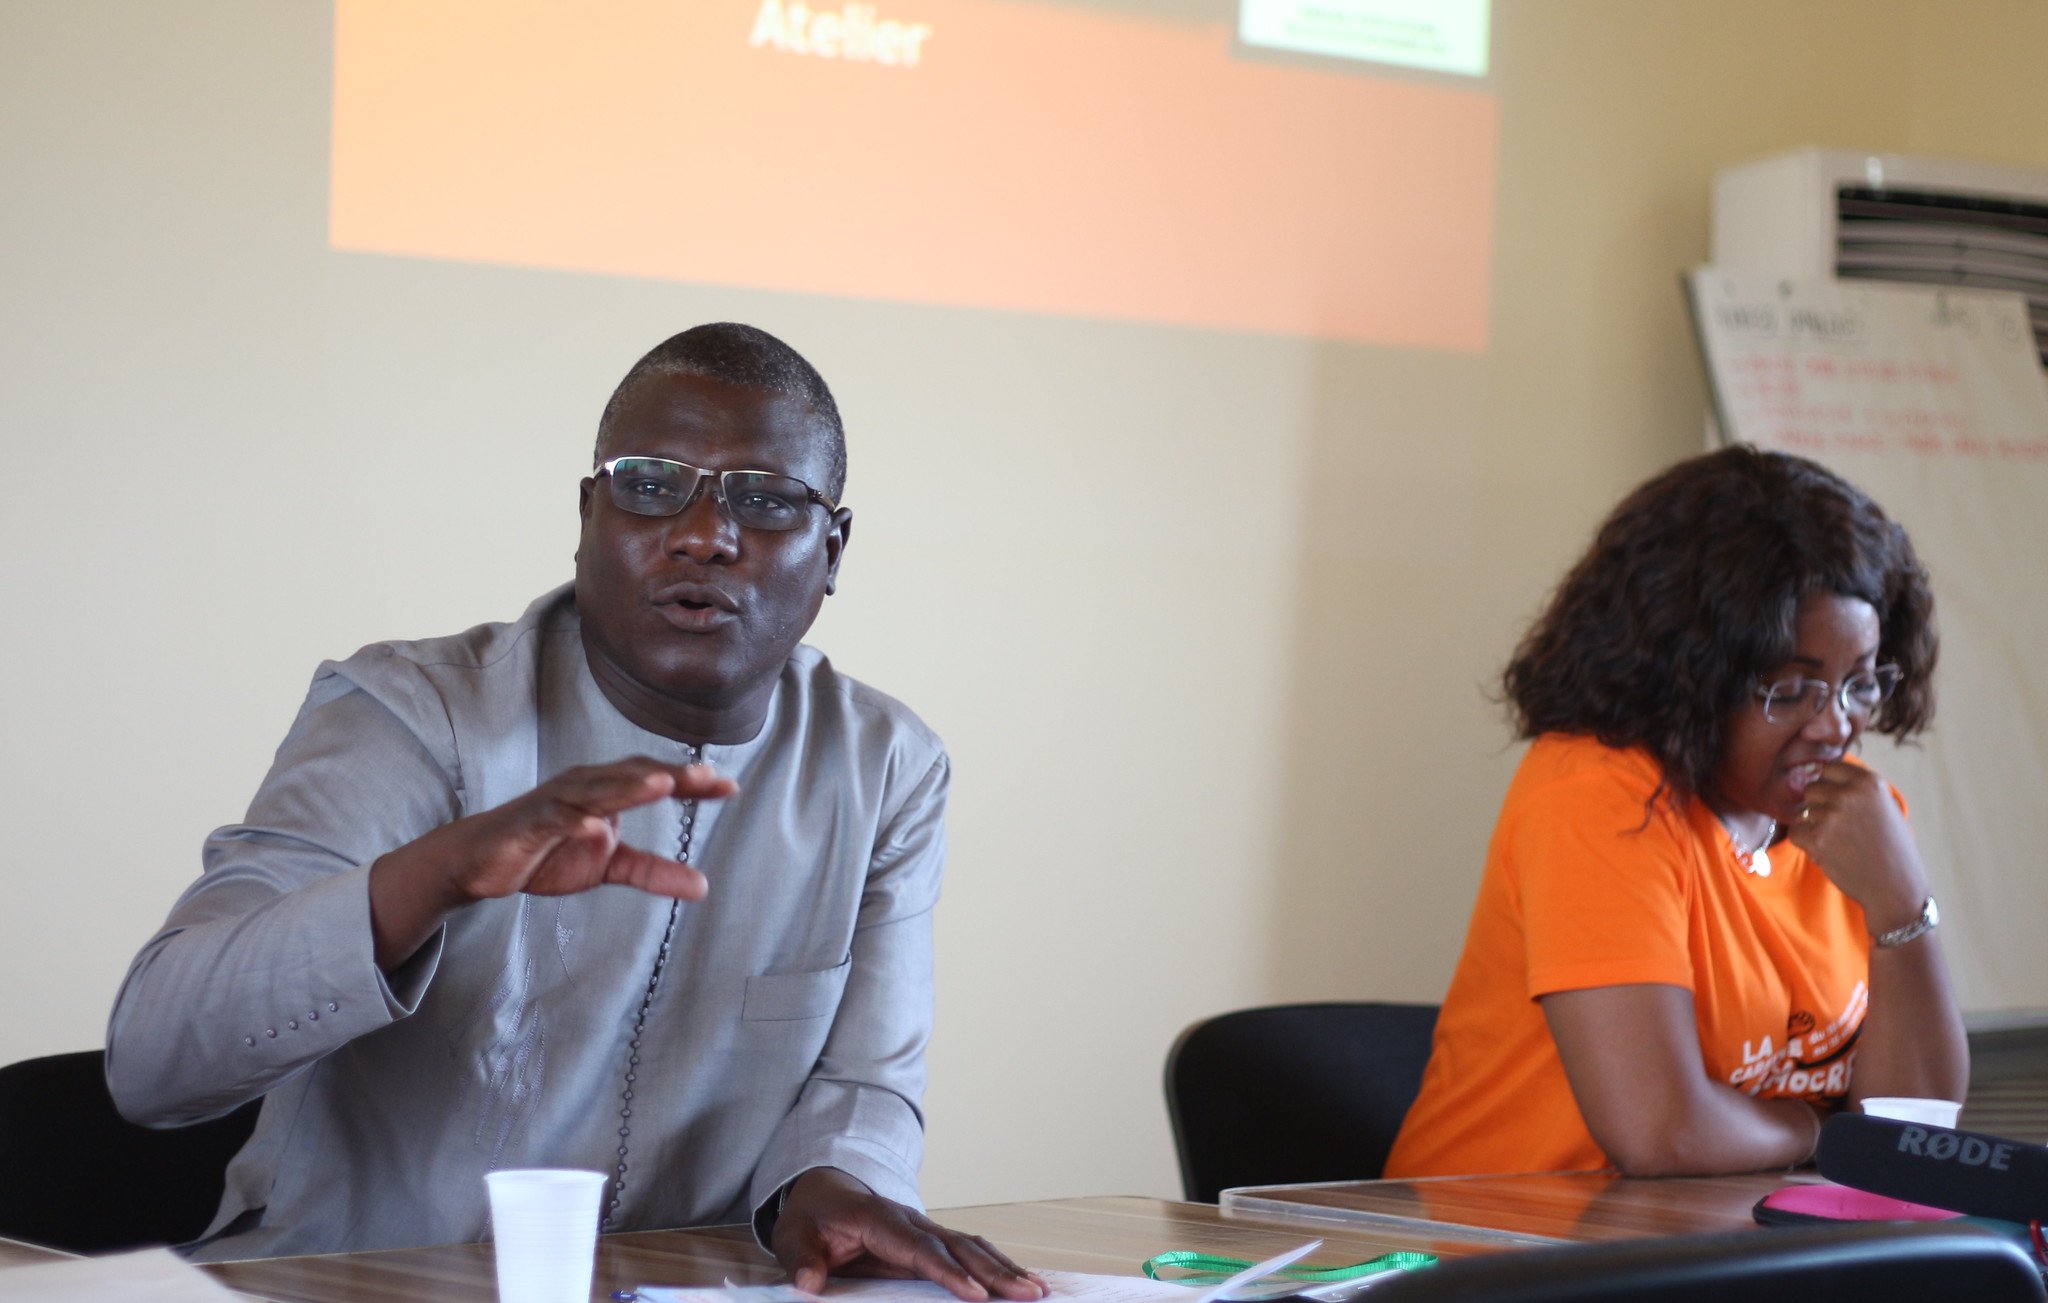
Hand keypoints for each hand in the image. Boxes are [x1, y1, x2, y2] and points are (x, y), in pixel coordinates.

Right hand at [368, 757, 734, 967]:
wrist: (481, 863)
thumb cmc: (547, 852)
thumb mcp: (609, 867)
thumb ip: (654, 872)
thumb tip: (703, 886)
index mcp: (606, 791)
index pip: (655, 779)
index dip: (691, 782)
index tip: (729, 787)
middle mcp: (584, 786)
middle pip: (632, 776)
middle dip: (670, 775)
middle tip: (708, 777)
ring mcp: (556, 802)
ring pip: (597, 790)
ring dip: (629, 787)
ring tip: (663, 785)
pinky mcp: (528, 823)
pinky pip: (555, 818)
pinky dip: (575, 819)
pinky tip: (595, 824)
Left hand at [771, 1168, 1046, 1301]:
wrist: (823, 1192)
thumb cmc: (811, 1218)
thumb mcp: (794, 1237)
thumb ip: (801, 1261)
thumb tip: (808, 1285)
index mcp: (879, 1219)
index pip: (920, 1249)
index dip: (949, 1272)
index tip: (976, 1295)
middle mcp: (910, 1219)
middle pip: (959, 1246)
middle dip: (995, 1271)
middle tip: (1028, 1295)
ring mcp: (925, 1226)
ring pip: (973, 1245)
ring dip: (1005, 1267)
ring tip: (1038, 1291)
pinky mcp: (932, 1238)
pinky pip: (971, 1250)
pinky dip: (999, 1264)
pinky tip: (1021, 1281)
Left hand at [1785, 759, 1924, 932]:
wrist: (1896, 887)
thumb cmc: (1890, 848)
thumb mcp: (1884, 807)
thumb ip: (1856, 789)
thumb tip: (1818, 772)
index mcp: (1869, 781)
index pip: (1829, 768)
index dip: (1829, 785)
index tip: (1838, 802)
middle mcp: (1850, 793)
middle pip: (1812, 788)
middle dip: (1819, 806)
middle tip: (1840, 828)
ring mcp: (1832, 814)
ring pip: (1803, 812)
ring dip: (1815, 827)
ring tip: (1840, 843)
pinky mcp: (1817, 837)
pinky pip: (1795, 832)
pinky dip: (1806, 843)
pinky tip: (1828, 853)